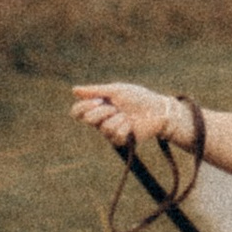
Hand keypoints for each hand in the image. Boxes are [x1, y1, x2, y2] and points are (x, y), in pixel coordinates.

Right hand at [71, 81, 187, 144]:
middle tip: (117, 108)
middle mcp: (101, 120)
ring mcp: (110, 132)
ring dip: (119, 118)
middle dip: (104, 111)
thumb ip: (95, 91)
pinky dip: (126, 127)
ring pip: (104, 128)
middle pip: (89, 120)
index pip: (77, 112)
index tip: (99, 100)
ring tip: (128, 116)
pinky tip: (132, 125)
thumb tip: (73, 90)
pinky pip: (116, 135)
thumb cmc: (138, 97)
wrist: (157, 109)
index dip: (84, 107)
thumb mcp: (116, 90)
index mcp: (98, 107)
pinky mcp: (120, 141)